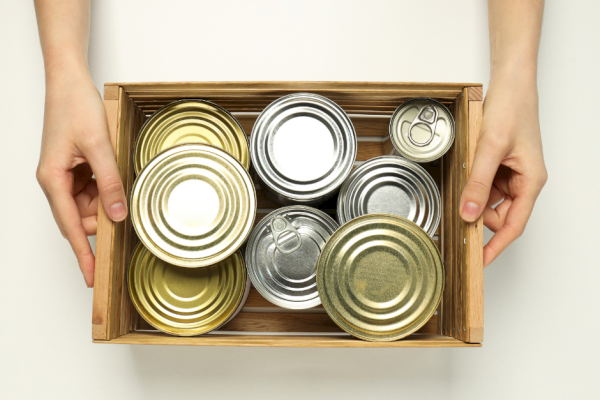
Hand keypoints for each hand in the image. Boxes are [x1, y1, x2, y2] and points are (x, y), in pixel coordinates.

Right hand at [36, 69, 126, 286]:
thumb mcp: (99, 146)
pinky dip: (107, 188)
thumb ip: (110, 182)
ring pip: (90, 205)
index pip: (69, 227)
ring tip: (118, 177)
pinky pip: (94, 189)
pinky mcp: (77, 169)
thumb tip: (117, 215)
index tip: (92, 277)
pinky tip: (114, 174)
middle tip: (126, 209)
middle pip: (82, 217)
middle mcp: (57, 182)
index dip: (83, 254)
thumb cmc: (74, 108)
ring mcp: (67, 176)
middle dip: (104, 217)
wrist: (69, 82)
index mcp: (53, 180)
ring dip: (107, 200)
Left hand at [460, 71, 546, 265]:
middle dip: (478, 216)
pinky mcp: (499, 166)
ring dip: (473, 197)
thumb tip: (468, 214)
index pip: (513, 225)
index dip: (496, 246)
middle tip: (455, 215)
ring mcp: (511, 174)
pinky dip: (472, 185)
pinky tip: (465, 172)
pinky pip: (484, 185)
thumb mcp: (490, 149)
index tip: (480, 261)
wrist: (511, 85)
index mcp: (530, 182)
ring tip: (462, 179)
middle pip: (498, 215)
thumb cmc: (512, 110)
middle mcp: (523, 181)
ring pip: (488, 201)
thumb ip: (478, 183)